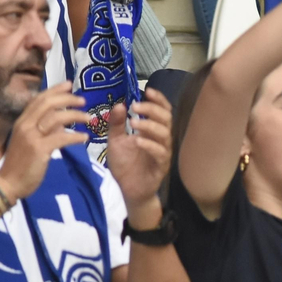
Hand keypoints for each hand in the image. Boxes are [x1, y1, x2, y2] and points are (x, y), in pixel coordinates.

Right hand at [0, 84, 88, 199]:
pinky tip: (84, 138)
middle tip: (82, 100)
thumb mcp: (30, 142)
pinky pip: (61, 137)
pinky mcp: (39, 149)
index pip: (39, 99)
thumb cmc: (19, 164)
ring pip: (56, 117)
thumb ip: (44, 131)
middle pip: (48, 103)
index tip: (69, 85)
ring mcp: (31, 136)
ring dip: (75, 115)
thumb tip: (62, 124)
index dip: (55, 90)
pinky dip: (75, 136)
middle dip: (67, 99)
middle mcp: (25, 125)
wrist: (8, 183)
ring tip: (88, 118)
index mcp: (22, 122)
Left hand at [106, 88, 173, 213]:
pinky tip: (138, 141)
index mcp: (152, 130)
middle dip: (151, 110)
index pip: (162, 110)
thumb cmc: (125, 164)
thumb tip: (119, 104)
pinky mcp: (160, 167)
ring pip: (165, 134)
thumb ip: (117, 123)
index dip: (158, 100)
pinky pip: (160, 153)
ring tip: (133, 123)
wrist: (127, 190)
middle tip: (135, 108)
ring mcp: (162, 153)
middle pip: (165, 118)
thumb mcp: (116, 140)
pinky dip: (150, 145)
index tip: (148, 91)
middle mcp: (161, 139)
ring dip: (149, 126)